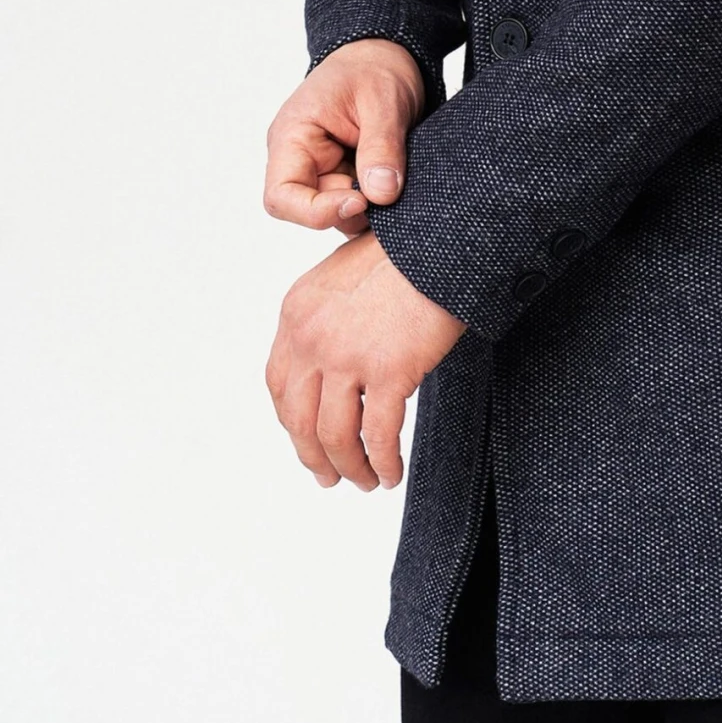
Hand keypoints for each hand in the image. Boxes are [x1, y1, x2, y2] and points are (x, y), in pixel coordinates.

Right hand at [264, 38, 427, 235]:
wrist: (386, 54)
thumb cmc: (375, 68)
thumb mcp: (384, 101)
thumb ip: (381, 147)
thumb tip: (381, 195)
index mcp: (293, 136)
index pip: (281, 196)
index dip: (315, 211)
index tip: (361, 201)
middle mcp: (300, 158)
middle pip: (312, 209)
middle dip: (352, 208)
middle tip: (391, 190)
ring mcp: (322, 169)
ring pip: (337, 212)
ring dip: (368, 208)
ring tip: (399, 181)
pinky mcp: (344, 176)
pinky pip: (354, 205)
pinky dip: (376, 203)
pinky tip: (397, 186)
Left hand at [265, 226, 466, 487]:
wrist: (441, 241)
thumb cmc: (403, 255)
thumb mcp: (343, 278)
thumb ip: (326, 320)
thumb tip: (330, 370)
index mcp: (296, 314)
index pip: (280, 385)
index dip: (292, 421)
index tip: (307, 441)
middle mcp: (312, 338)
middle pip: (299, 420)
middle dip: (314, 458)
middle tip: (330, 477)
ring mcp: (348, 357)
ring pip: (334, 437)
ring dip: (349, 468)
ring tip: (368, 481)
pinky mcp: (388, 371)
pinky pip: (378, 436)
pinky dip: (383, 462)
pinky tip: (392, 473)